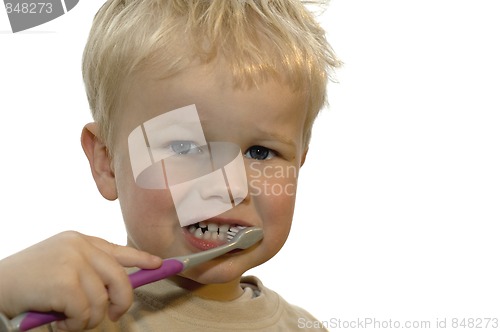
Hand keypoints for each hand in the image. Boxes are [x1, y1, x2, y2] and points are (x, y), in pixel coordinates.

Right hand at [0, 231, 161, 330]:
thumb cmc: (28, 282)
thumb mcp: (61, 266)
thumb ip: (88, 270)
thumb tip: (117, 288)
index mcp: (80, 240)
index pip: (118, 249)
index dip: (141, 259)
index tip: (158, 264)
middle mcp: (79, 246)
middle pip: (120, 277)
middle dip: (121, 301)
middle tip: (115, 315)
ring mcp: (73, 262)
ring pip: (102, 300)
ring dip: (88, 319)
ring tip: (69, 320)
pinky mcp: (65, 282)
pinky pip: (85, 313)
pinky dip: (74, 325)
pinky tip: (59, 322)